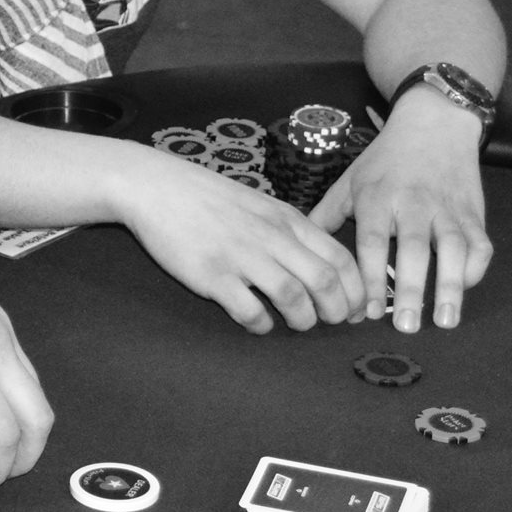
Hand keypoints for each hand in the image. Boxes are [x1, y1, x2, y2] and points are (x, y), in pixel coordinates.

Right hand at [113, 145, 362, 332]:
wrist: (155, 187)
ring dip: (303, 320)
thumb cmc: (207, 196)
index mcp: (286, 218)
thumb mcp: (259, 204)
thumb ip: (289, 230)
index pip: (340, 258)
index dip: (356, 290)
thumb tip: (319, 262)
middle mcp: (269, 236)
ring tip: (297, 323)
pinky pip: (249, 310)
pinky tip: (258, 323)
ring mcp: (240, 255)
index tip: (355, 307)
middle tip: (333, 322)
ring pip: (293, 298)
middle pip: (324, 281)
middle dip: (338, 311)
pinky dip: (261, 324)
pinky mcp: (211, 274)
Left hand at [306, 92, 488, 331]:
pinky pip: (480, 242)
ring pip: (453, 248)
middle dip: (411, 289)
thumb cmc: (384, 160)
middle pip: (412, 249)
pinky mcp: (474, 211)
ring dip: (450, 286)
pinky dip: (475, 267)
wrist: (433, 124)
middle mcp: (413, 203)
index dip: (370, 278)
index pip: (372, 242)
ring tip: (445, 321)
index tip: (366, 312)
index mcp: (377, 197)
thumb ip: (326, 215)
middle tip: (406, 327)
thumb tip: (298, 248)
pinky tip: (464, 288)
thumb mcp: (350, 181)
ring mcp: (447, 207)